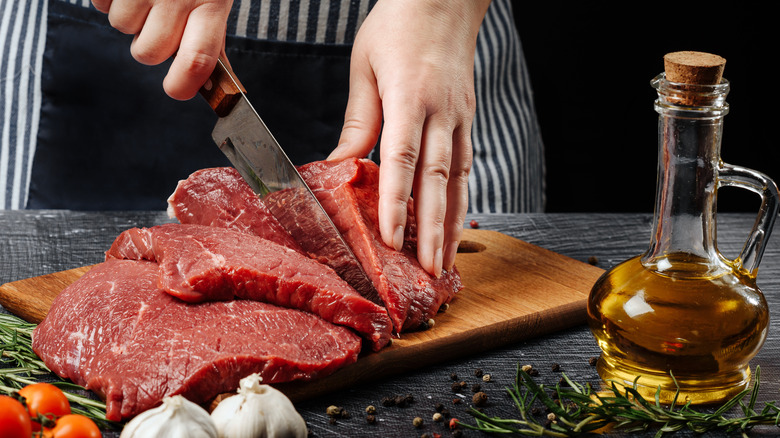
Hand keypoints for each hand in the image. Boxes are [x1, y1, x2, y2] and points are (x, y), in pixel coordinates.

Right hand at [91, 0, 233, 99]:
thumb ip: (213, 39)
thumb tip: (222, 86)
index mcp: (210, 4)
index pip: (197, 60)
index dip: (183, 85)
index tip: (177, 90)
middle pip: (148, 53)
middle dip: (150, 44)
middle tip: (161, 19)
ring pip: (122, 28)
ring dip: (131, 16)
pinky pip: (101, 4)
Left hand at [329, 0, 489, 276]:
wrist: (444, 1)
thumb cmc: (397, 27)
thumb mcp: (365, 67)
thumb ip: (358, 121)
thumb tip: (341, 168)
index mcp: (411, 96)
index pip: (402, 159)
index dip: (396, 202)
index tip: (391, 239)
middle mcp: (442, 112)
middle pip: (437, 179)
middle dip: (433, 230)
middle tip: (430, 270)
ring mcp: (460, 118)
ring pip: (458, 179)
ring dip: (452, 224)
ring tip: (447, 262)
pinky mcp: (468, 120)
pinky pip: (464, 167)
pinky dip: (460, 200)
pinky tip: (454, 224)